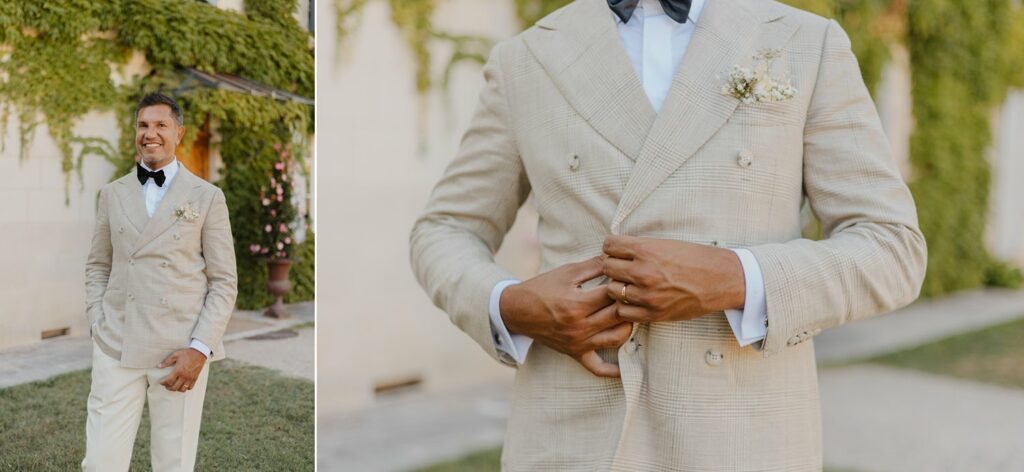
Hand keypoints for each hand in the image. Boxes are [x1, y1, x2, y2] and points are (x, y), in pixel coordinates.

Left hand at [157, 348, 206, 392]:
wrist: (200, 352)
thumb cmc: (187, 353)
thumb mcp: (176, 354)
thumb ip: (167, 361)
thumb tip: (159, 366)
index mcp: (178, 370)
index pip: (169, 381)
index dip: (163, 383)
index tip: (161, 382)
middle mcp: (184, 375)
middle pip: (174, 387)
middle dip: (168, 387)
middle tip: (166, 385)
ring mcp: (190, 378)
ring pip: (182, 389)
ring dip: (176, 389)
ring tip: (174, 386)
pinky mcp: (195, 378)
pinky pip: (190, 387)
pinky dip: (185, 388)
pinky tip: (182, 385)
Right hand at [500, 257, 631, 377]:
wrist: (518, 310)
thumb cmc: (543, 288)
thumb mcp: (567, 272)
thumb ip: (594, 265)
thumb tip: (616, 258)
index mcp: (577, 304)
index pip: (612, 294)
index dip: (623, 283)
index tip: (628, 277)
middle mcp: (579, 326)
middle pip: (618, 315)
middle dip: (629, 302)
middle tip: (635, 294)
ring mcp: (578, 342)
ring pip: (616, 338)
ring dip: (629, 326)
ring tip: (630, 314)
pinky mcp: (575, 353)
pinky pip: (598, 367)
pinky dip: (613, 369)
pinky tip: (626, 366)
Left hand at [602, 235, 745, 322]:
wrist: (720, 279)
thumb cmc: (695, 258)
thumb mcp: (666, 244)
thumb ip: (639, 247)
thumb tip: (614, 249)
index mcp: (646, 250)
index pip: (609, 245)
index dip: (611, 248)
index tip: (618, 252)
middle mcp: (643, 272)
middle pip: (607, 267)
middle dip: (613, 266)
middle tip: (623, 268)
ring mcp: (647, 295)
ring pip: (612, 290)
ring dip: (618, 287)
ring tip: (630, 284)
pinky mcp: (653, 313)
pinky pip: (622, 311)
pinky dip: (625, 306)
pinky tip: (635, 300)